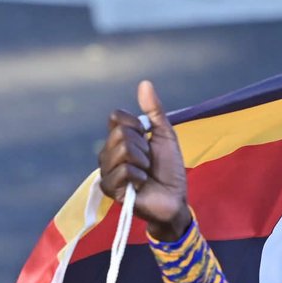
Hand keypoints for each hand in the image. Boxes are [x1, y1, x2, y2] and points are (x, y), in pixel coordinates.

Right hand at [98, 80, 190, 240]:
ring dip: (143, 162)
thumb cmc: (169, 169)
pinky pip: (123, 171)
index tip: (147, 139)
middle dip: (143, 147)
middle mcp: (107, 153)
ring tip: (146, 173)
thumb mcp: (165, 136)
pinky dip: (140, 176)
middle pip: (120, 133)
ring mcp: (106, 171)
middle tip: (149, 161)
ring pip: (122, 151)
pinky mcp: (110, 190)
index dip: (136, 125)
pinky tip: (142, 184)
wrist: (175, 199)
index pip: (116, 117)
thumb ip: (155, 111)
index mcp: (118, 139)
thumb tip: (145, 83)